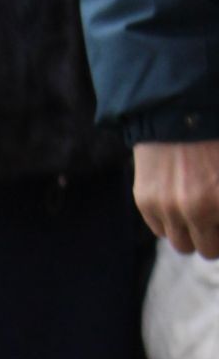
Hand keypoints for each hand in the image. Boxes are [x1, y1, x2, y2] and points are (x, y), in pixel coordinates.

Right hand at [134, 141, 218, 259]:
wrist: (176, 107)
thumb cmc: (214, 137)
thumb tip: (218, 213)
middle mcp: (196, 209)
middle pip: (208, 250)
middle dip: (213, 236)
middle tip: (214, 217)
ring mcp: (168, 207)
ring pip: (182, 245)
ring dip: (190, 232)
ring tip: (195, 208)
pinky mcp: (146, 202)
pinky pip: (160, 229)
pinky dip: (169, 220)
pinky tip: (176, 197)